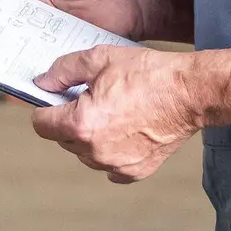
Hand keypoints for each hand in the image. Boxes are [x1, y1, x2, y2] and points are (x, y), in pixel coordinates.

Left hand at [30, 45, 202, 183]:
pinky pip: (108, 166)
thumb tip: (43, 82)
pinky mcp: (134, 172)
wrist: (189, 92)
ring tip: (112, 112)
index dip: (45, 108)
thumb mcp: (99, 58)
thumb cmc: (149, 74)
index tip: (55, 100)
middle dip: (69, 119)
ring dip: (89, 137)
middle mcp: (95, 151)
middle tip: (91, 99)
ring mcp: (115, 165)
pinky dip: (110, 152)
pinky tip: (123, 131)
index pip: (41, 124)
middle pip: (62, 139)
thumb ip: (63, 70)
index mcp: (81, 124)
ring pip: (84, 154)